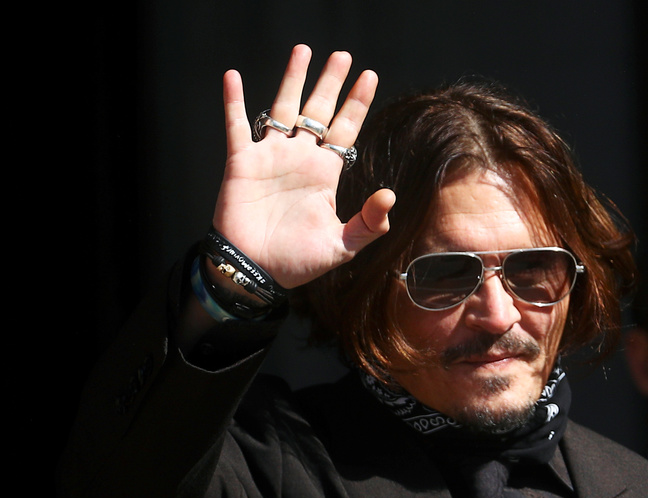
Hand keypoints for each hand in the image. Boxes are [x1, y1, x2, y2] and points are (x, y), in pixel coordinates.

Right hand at [212, 45, 394, 289]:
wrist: (256, 271)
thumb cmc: (298, 262)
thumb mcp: (342, 246)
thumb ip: (368, 224)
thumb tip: (390, 197)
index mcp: (325, 173)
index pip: (346, 130)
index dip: (357, 103)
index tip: (370, 76)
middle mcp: (299, 158)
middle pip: (318, 110)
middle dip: (330, 82)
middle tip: (342, 55)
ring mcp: (270, 157)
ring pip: (282, 108)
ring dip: (292, 79)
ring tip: (302, 50)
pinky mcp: (241, 163)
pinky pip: (236, 126)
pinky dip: (233, 101)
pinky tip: (232, 76)